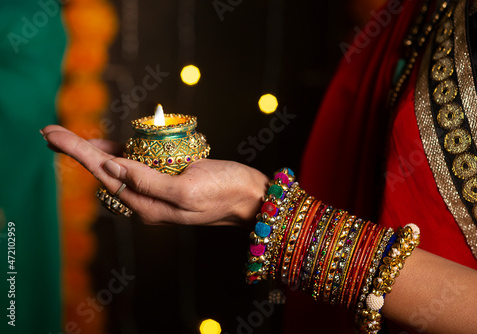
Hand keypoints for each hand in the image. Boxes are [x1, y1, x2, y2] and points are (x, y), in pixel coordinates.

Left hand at [41, 125, 268, 225]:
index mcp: (147, 205)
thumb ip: (148, 182)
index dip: (76, 152)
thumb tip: (111, 166)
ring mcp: (156, 192)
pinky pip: (136, 167)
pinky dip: (120, 153)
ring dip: (94, 152)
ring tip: (71, 137)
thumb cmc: (226, 191)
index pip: (103, 173)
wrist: (251, 198)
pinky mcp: (168, 182)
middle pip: (103, 172)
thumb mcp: (187, 189)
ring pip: (116, 169)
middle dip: (76, 152)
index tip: (51, 134)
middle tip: (50, 132)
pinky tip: (110, 145)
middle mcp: (146, 201)